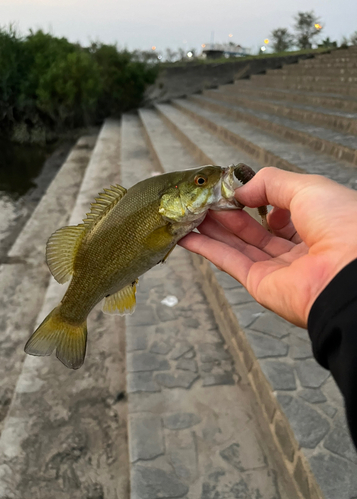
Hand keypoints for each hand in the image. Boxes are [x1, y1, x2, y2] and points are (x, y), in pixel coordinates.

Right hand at [179, 167, 356, 327]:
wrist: (350, 274)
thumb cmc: (343, 226)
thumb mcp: (308, 187)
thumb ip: (270, 183)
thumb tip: (240, 191)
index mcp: (315, 225)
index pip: (277, 211)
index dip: (253, 198)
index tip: (230, 188)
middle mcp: (296, 249)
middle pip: (252, 229)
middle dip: (226, 213)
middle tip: (202, 199)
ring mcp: (277, 269)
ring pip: (237, 244)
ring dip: (212, 228)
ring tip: (190, 212)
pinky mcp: (260, 285)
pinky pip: (229, 262)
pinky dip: (206, 248)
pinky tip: (188, 236)